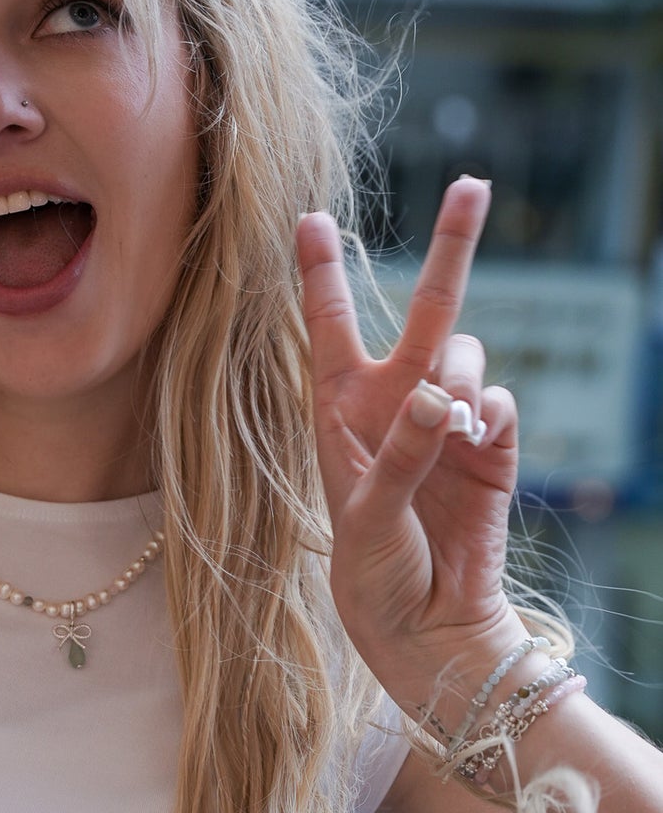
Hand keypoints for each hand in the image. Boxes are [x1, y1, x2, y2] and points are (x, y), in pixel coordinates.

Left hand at [296, 176, 526, 705]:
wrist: (429, 627)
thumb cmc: (374, 574)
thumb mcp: (365, 518)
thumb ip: (397, 456)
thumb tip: (439, 397)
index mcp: (340, 415)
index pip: (331, 330)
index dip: (323, 275)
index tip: (312, 218)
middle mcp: (395, 407)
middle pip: (425, 311)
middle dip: (452, 248)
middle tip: (474, 185)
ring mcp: (448, 425)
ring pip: (467, 354)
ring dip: (461, 372)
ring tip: (448, 421)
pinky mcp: (492, 450)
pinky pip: (499, 403)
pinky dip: (489, 413)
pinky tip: (473, 437)